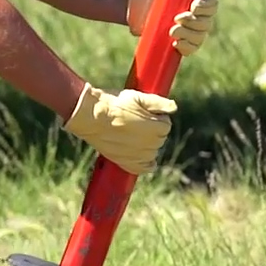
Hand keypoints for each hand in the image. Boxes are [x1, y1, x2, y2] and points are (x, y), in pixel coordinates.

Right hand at [62, 83, 177, 174]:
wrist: (92, 117)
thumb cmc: (114, 104)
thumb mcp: (138, 97)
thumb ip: (158, 103)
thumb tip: (174, 107)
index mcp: (157, 128)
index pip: (166, 124)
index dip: (156, 117)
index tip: (144, 113)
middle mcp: (152, 144)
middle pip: (160, 138)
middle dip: (152, 131)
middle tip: (135, 122)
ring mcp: (140, 156)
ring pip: (152, 152)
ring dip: (147, 145)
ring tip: (131, 134)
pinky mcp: (128, 163)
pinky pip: (144, 168)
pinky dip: (145, 164)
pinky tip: (139, 156)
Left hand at [127, 0, 218, 56]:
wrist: (141, 8)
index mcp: (202, 2)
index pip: (212, 6)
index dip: (205, 7)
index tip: (194, 4)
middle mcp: (201, 19)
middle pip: (206, 23)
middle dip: (193, 22)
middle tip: (177, 18)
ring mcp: (192, 33)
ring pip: (198, 37)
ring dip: (187, 35)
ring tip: (171, 31)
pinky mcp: (182, 43)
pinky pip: (190, 49)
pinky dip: (185, 47)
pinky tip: (175, 44)